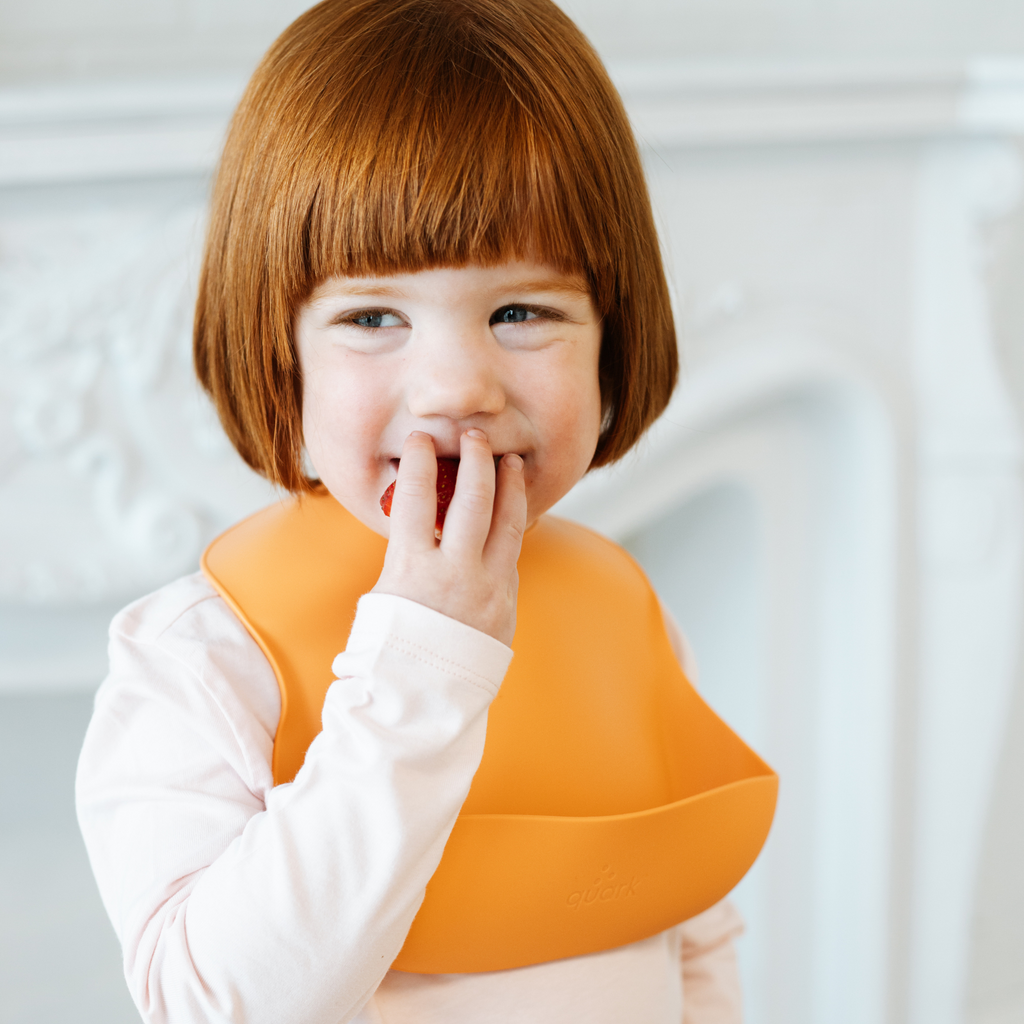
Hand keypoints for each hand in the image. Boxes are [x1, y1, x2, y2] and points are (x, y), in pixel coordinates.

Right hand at [370, 430, 526, 645]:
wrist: (421, 702)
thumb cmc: (389, 652)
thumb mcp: (384, 598)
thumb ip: (409, 558)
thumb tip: (421, 525)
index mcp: (412, 570)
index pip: (414, 498)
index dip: (417, 461)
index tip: (420, 439)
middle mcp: (455, 575)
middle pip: (473, 499)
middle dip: (476, 459)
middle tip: (475, 435)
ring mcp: (487, 590)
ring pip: (508, 523)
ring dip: (509, 486)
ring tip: (510, 461)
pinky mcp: (507, 605)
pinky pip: (512, 556)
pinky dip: (511, 529)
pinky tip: (512, 513)